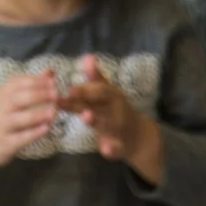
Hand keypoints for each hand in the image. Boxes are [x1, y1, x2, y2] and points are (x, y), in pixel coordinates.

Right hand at [0, 69, 58, 187]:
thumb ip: (30, 86)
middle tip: (56, 94)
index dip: (36, 81)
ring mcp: (3, 126)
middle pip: (20, 98)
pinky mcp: (6, 143)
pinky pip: (20, 138)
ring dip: (37, 114)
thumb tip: (51, 72)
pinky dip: (33, 133)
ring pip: (20, 118)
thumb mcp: (8, 99)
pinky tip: (46, 129)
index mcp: (3, 94)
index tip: (53, 80)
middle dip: (39, 94)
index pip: (18, 83)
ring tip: (53, 112)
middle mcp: (1, 108)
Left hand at [63, 54, 163, 183]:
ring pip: (107, 124)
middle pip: (98, 105)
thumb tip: (88, 56)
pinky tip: (106, 149)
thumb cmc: (116, 110)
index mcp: (113, 96)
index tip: (69, 89)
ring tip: (86, 116)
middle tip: (67, 99)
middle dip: (84, 102)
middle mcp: (116, 110)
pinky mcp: (120, 146)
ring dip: (96, 121)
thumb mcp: (108, 92)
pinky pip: (116, 148)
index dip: (84, 89)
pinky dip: (112, 149)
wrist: (138, 136)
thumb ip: (96, 77)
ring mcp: (119, 129)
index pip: (98, 90)